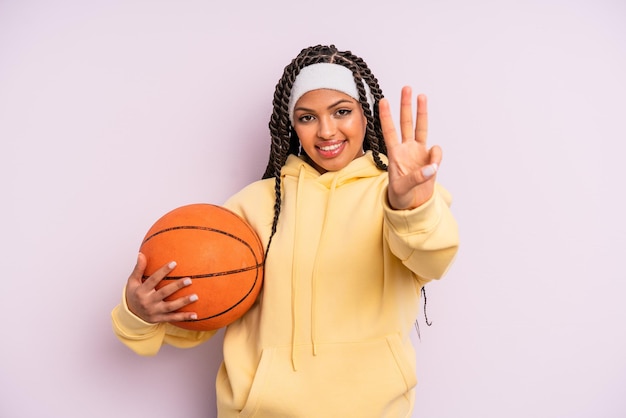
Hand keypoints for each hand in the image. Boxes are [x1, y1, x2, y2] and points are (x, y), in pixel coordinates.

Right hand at [125, 253, 198, 322]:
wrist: (131, 314)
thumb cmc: (134, 294)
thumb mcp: (133, 282)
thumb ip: (138, 268)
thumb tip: (141, 254)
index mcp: (141, 291)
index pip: (153, 279)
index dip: (163, 271)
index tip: (174, 263)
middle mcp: (148, 302)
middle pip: (164, 293)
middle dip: (176, 286)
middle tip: (189, 280)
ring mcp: (154, 312)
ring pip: (170, 307)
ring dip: (183, 302)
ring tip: (195, 296)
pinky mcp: (159, 319)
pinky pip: (173, 318)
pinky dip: (184, 317)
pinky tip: (195, 315)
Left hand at [379, 86, 441, 209]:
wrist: (412, 204)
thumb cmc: (400, 196)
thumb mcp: (402, 188)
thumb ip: (416, 178)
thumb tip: (431, 168)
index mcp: (395, 154)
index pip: (389, 131)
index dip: (386, 116)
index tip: (382, 101)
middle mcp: (406, 149)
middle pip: (406, 123)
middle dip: (405, 105)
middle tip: (406, 88)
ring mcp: (418, 152)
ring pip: (420, 128)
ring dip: (421, 112)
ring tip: (422, 96)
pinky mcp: (429, 159)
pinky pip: (436, 152)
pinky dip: (437, 157)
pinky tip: (433, 168)